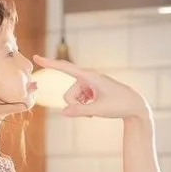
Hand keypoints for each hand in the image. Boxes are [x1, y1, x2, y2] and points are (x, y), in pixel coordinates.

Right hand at [33, 55, 150, 119]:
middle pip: (68, 94)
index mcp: (89, 76)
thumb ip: (80, 111)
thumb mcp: (99, 110)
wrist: (135, 106)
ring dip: (80, 107)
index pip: (65, 67)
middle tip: (89, 114)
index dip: (50, 63)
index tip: (36, 57)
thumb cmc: (119, 105)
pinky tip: (94, 110)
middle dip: (74, 105)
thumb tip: (62, 113)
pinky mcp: (90, 89)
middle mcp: (87, 77)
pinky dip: (83, 106)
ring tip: (94, 111)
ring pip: (72, 98)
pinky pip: (78, 99)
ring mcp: (88, 84)